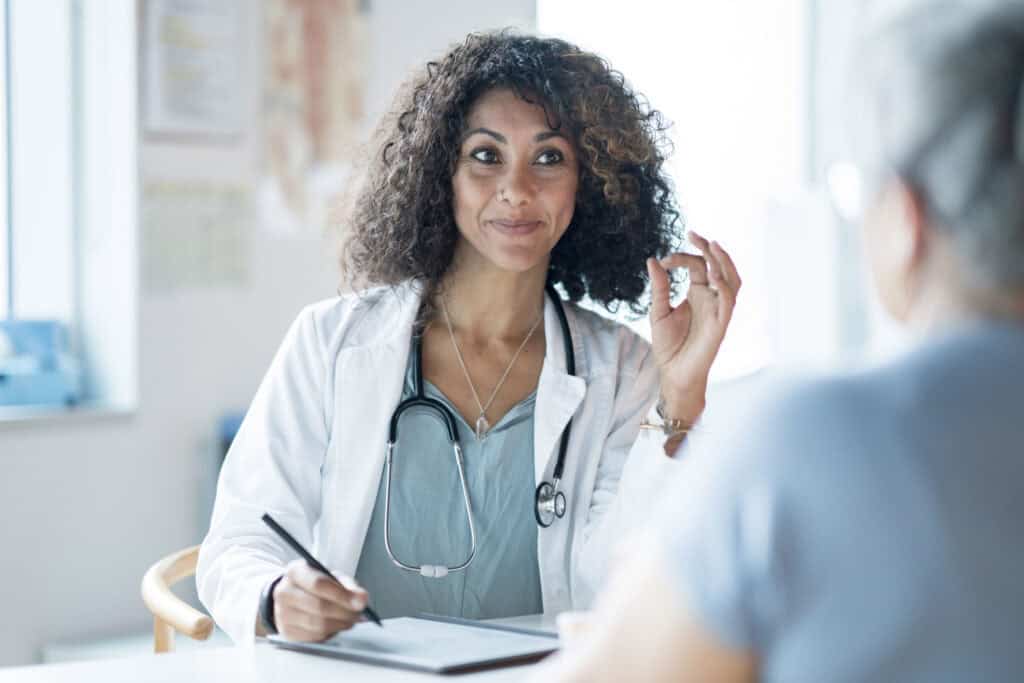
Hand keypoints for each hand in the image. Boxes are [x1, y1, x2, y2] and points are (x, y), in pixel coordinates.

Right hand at [273, 559, 369, 640]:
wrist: (291, 596)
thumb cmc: (314, 585)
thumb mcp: (331, 576)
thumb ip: (348, 586)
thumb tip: (361, 599)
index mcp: (295, 572)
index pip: (319, 584)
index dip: (342, 595)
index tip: (361, 602)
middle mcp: (284, 592)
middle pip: (319, 606)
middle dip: (345, 612)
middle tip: (358, 614)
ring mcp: (283, 614)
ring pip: (318, 625)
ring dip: (340, 625)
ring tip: (350, 619)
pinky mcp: (287, 633)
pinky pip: (314, 637)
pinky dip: (330, 634)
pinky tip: (336, 626)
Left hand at [646, 231, 740, 420]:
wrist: (672, 373)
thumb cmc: (668, 346)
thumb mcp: (658, 312)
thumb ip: (659, 287)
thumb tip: (652, 260)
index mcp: (697, 293)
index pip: (698, 265)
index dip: (683, 257)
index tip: (665, 260)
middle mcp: (711, 299)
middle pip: (719, 266)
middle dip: (709, 249)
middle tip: (694, 234)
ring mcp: (718, 311)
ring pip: (732, 280)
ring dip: (724, 262)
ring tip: (712, 245)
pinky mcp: (720, 324)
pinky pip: (728, 301)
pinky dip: (723, 286)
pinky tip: (712, 273)